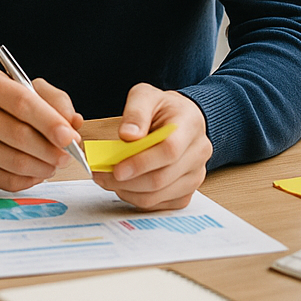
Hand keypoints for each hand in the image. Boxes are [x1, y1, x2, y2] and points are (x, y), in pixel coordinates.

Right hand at [0, 67, 83, 191]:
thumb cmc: (10, 105)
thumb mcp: (35, 91)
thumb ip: (58, 102)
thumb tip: (73, 123)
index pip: (22, 103)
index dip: (50, 122)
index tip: (70, 137)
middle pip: (19, 135)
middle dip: (51, 150)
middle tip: (68, 155)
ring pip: (15, 162)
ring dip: (44, 167)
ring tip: (54, 163)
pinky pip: (8, 181)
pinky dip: (30, 180)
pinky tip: (37, 170)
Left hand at [92, 84, 211, 210]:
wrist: (181, 119)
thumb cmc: (162, 108)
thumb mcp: (146, 96)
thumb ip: (136, 112)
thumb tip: (128, 135)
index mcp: (190, 125)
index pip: (169, 150)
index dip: (141, 163)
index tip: (117, 168)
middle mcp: (198, 153)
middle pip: (162, 178)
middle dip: (127, 181)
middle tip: (101, 175)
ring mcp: (195, 175)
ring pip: (159, 195)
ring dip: (128, 191)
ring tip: (108, 179)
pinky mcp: (187, 191)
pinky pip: (160, 204)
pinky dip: (137, 199)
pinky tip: (125, 186)